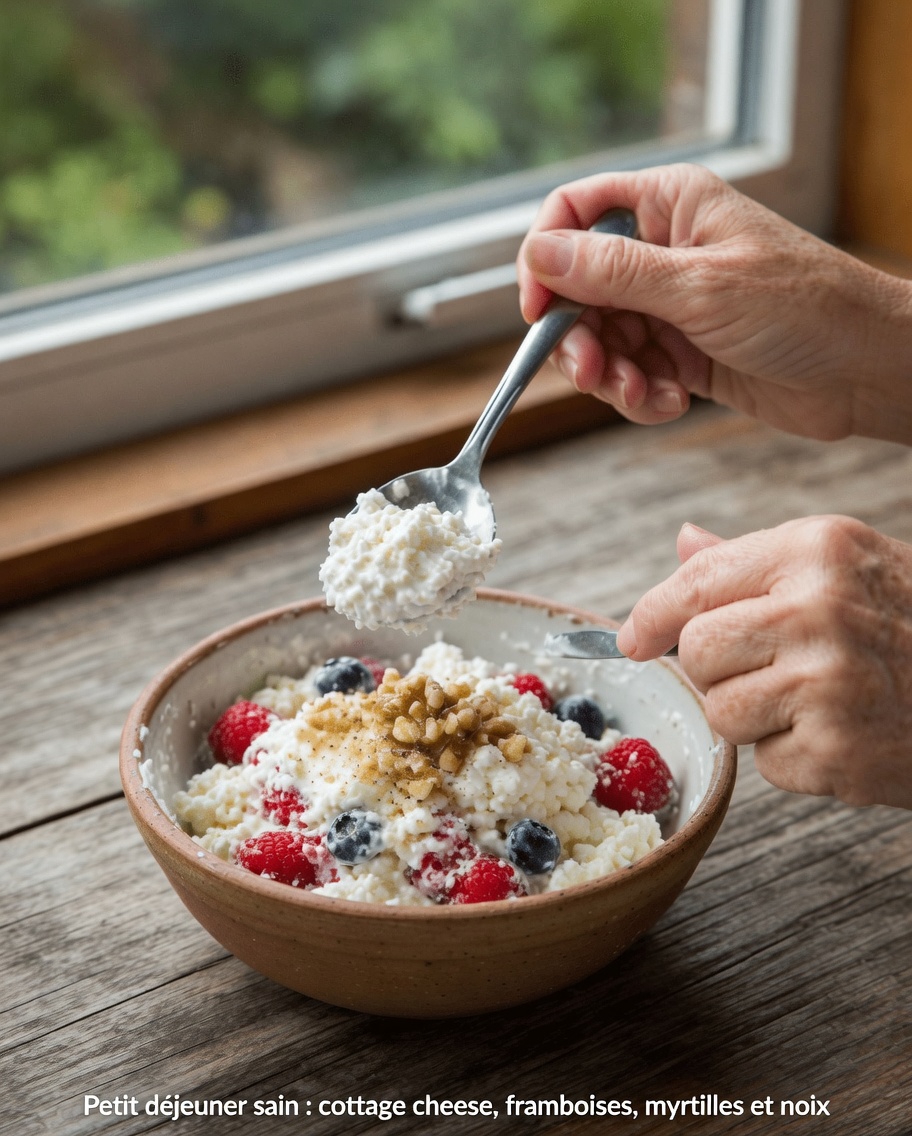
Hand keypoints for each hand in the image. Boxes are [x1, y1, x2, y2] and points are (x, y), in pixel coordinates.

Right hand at [517, 163, 911, 443]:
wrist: (864, 370)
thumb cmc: (804, 308)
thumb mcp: (699, 286)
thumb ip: (612, 272)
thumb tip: (540, 253)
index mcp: (668, 206)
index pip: (574, 213)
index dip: (545, 258)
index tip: (539, 308)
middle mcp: (662, 252)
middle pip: (577, 290)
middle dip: (579, 338)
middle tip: (596, 372)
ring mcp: (669, 305)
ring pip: (600, 340)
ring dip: (612, 376)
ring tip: (646, 393)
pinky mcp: (680, 354)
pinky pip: (631, 374)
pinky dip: (640, 396)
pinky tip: (672, 404)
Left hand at [615, 517, 911, 808]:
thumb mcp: (846, 567)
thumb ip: (757, 560)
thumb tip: (684, 540)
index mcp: (815, 549)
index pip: (696, 582)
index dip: (651, 614)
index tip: (631, 638)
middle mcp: (818, 607)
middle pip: (695, 650)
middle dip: (716, 669)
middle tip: (768, 670)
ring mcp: (828, 681)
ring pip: (720, 710)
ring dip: (755, 718)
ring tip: (816, 702)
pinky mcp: (838, 749)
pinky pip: (765, 761)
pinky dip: (795, 758)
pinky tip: (844, 733)